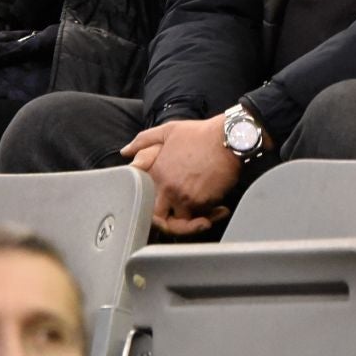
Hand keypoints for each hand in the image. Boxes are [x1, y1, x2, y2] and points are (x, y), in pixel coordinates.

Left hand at [122, 117, 242, 234]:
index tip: (166, 212)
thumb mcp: (168, 130)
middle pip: (160, 220)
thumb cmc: (202, 133)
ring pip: (183, 222)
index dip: (152, 209)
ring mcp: (184, 197)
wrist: (229, 138)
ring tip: (208, 217)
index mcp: (156, 173)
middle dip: (173, 225)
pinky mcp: (202, 202)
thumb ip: (143, 140)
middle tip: (187, 223)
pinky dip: (212, 217)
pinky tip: (221, 209)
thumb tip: (126, 151)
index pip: (144, 201)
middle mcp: (167, 188)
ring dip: (196, 222)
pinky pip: (202, 218)